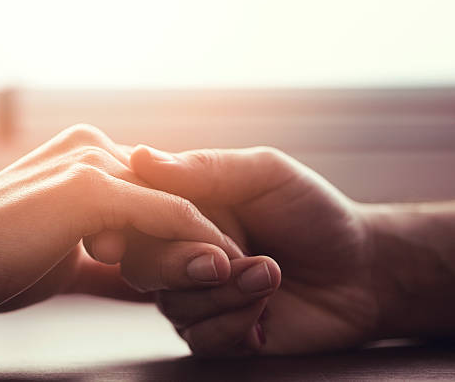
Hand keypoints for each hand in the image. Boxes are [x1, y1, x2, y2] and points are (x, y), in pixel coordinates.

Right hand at [0, 124, 240, 338]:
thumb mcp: (62, 260)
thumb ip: (105, 264)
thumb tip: (140, 285)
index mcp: (84, 157)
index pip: (151, 194)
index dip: (182, 232)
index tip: (212, 264)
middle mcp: (91, 148)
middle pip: (168, 194)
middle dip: (202, 234)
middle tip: (241, 269)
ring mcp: (90, 162)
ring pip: (172, 203)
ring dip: (208, 239)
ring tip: (240, 272)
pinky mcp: (89, 186)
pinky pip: (163, 214)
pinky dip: (195, 240)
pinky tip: (219, 267)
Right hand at [128, 145, 376, 354]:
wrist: (362, 271)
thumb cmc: (313, 213)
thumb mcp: (265, 174)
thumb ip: (205, 169)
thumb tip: (141, 156)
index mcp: (185, 211)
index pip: (136, 214)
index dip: (134, 220)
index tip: (155, 224)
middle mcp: (182, 254)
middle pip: (141, 265)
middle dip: (179, 265)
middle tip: (222, 260)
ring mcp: (197, 297)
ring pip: (173, 305)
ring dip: (224, 293)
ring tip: (270, 274)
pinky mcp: (217, 335)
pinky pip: (201, 339)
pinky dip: (235, 323)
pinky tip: (266, 309)